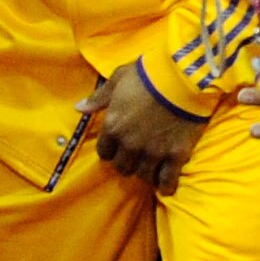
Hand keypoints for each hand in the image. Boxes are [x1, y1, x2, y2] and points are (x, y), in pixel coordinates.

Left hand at [89, 64, 205, 192]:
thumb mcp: (118, 79)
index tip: (117, 146)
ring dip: (145, 172)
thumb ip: (98, 98)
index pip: (104, 152)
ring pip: (143, 175)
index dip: (111, 150)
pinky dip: (165, 185)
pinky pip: (167, 180)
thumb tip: (78, 108)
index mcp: (113, 126)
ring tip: (151, 167)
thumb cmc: (147, 74)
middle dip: (126, 163)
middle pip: (122, 167)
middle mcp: (130, 144)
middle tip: (134, 157)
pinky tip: (165, 186)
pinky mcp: (175, 155)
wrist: (181, 78)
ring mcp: (153, 152)